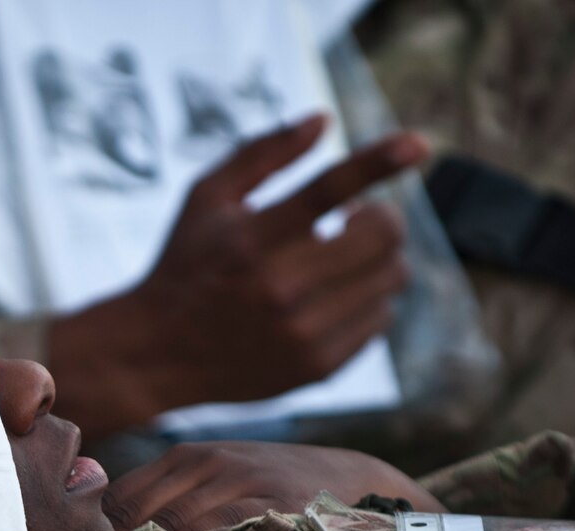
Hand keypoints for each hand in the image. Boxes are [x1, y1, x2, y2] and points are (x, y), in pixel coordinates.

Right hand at [48, 117, 427, 438]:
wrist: (157, 354)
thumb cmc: (187, 264)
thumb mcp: (206, 197)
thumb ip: (262, 152)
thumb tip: (324, 120)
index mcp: (250, 239)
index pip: (327, 189)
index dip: (378, 161)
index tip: (418, 144)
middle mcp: (278, 288)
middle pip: (380, 235)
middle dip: (381, 217)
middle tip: (355, 220)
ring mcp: (301, 333)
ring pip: (390, 278)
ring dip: (379, 258)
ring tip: (341, 258)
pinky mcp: (316, 367)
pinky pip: (380, 320)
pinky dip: (369, 300)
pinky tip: (334, 296)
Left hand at [102, 439, 443, 530]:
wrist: (347, 476)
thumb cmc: (270, 487)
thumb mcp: (217, 478)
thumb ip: (170, 499)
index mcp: (186, 457)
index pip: (121, 497)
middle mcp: (207, 463)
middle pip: (139, 513)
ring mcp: (241, 481)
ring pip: (175, 526)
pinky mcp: (271, 504)